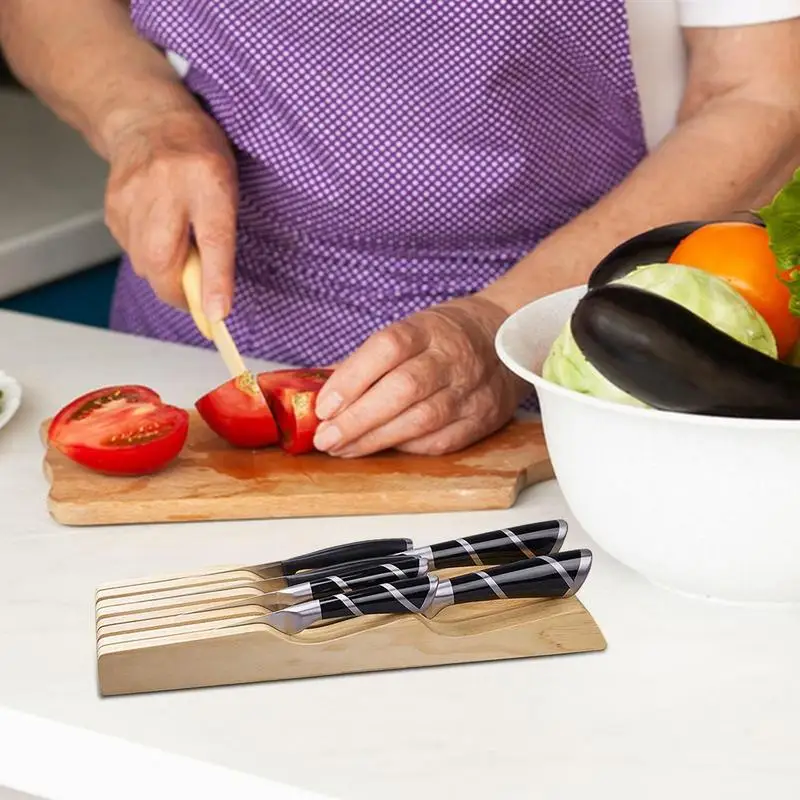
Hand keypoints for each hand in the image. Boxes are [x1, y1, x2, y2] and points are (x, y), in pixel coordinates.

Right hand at [104, 104, 237, 320]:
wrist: (149, 121)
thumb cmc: (199, 158)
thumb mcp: (227, 191)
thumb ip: (222, 243)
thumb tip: (214, 303)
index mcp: (207, 179)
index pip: (213, 238)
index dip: (215, 281)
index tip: (217, 316)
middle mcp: (166, 186)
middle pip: (164, 261)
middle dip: (180, 291)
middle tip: (196, 292)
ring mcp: (132, 196)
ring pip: (145, 264)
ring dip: (165, 274)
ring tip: (178, 247)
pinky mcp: (112, 208)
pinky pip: (131, 253)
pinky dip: (148, 257)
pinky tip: (158, 232)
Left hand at [312, 295, 527, 456]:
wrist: (507, 337)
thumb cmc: (444, 337)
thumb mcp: (409, 331)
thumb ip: (367, 362)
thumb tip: (321, 392)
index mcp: (428, 329)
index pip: (388, 348)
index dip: (352, 378)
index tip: (324, 405)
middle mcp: (452, 357)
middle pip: (403, 389)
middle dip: (357, 419)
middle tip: (326, 438)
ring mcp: (471, 389)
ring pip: (421, 420)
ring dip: (375, 440)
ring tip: (342, 448)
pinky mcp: (482, 418)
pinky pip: (440, 441)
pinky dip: (406, 448)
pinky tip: (382, 449)